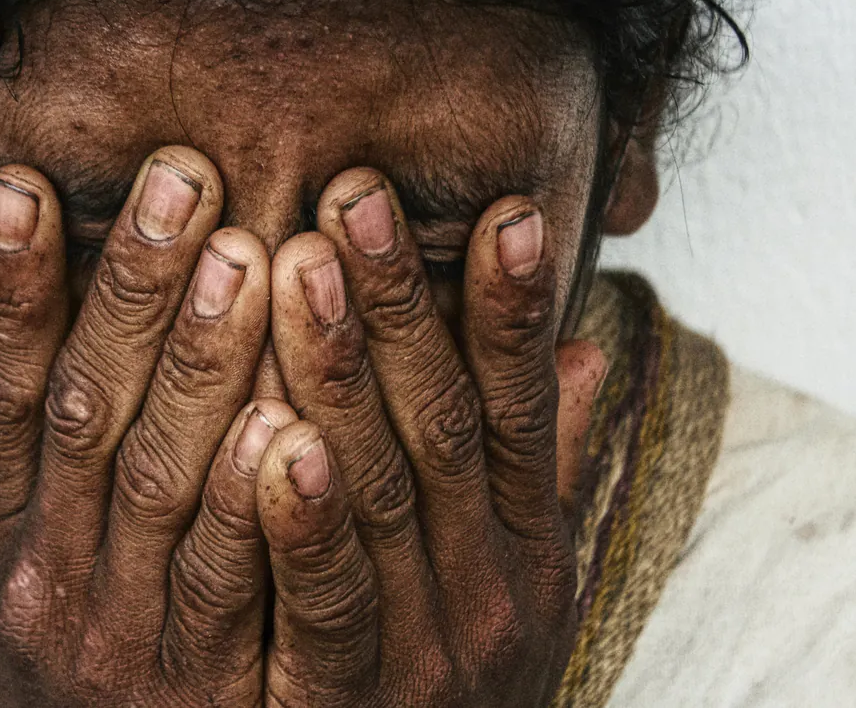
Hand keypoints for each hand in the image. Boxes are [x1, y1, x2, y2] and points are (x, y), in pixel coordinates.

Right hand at [0, 147, 287, 706]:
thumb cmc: (69, 653)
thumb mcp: (11, 557)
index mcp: (4, 532)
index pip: (6, 388)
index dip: (15, 286)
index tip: (27, 186)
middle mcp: (48, 577)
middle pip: (89, 412)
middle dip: (134, 291)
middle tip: (183, 179)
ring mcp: (119, 637)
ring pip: (158, 481)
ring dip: (198, 365)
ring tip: (243, 256)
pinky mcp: (199, 694)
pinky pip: (227, 587)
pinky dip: (251, 504)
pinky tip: (285, 418)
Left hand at [255, 168, 606, 705]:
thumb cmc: (453, 669)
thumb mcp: (514, 575)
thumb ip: (538, 466)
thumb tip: (580, 351)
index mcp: (522, 546)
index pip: (519, 407)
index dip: (511, 308)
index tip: (505, 210)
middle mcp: (486, 590)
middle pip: (443, 427)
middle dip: (400, 307)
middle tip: (352, 195)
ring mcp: (422, 651)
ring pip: (382, 494)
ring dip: (345, 376)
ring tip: (303, 269)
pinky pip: (325, 604)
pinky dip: (305, 520)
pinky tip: (275, 435)